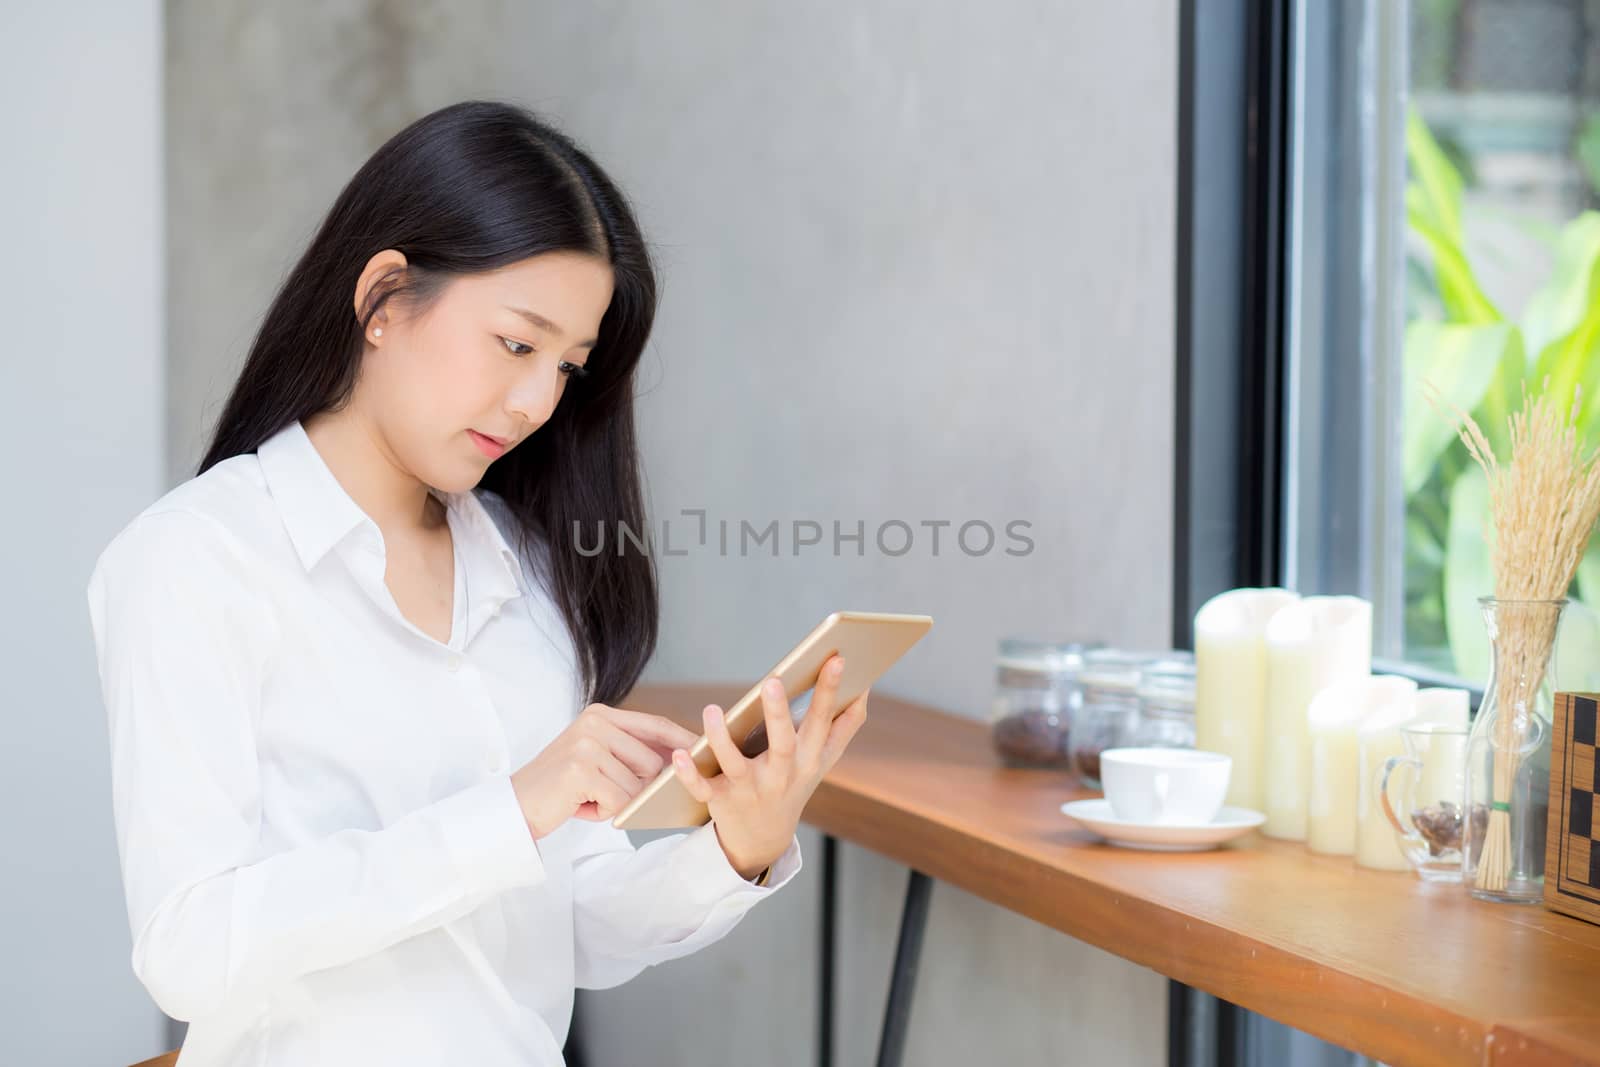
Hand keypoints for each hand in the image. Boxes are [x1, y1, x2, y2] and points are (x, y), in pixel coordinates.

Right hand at [510, 703, 698, 838]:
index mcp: (601, 714)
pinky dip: (604, 812)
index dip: (682, 739)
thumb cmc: (563, 788)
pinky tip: (580, 805)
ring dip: (617, 802)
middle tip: (602, 792)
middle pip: (652, 761)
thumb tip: (680, 760)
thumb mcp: (597, 759)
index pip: (655, 724)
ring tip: (587, 797)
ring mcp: (587, 744)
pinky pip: (619, 800)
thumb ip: (631, 753)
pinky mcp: (581, 769)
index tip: (705, 750)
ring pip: (637, 785)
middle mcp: (595, 722)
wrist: (515, 806)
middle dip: (638, 787)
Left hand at [670, 654, 869, 879]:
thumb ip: (845, 725)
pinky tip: (678, 754)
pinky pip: (702, 788)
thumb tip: (866, 687)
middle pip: (782, 743)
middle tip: (773, 681)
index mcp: (808, 759)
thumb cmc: (794, 783)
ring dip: (722, 738)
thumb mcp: (823, 760)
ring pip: (735, 764)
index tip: (835, 659)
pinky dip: (689, 774)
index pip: (822, 721)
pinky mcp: (720, 801)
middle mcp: (781, 774)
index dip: (830, 691)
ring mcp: (750, 789)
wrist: (763, 838)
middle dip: (779, 714)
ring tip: (712, 710)